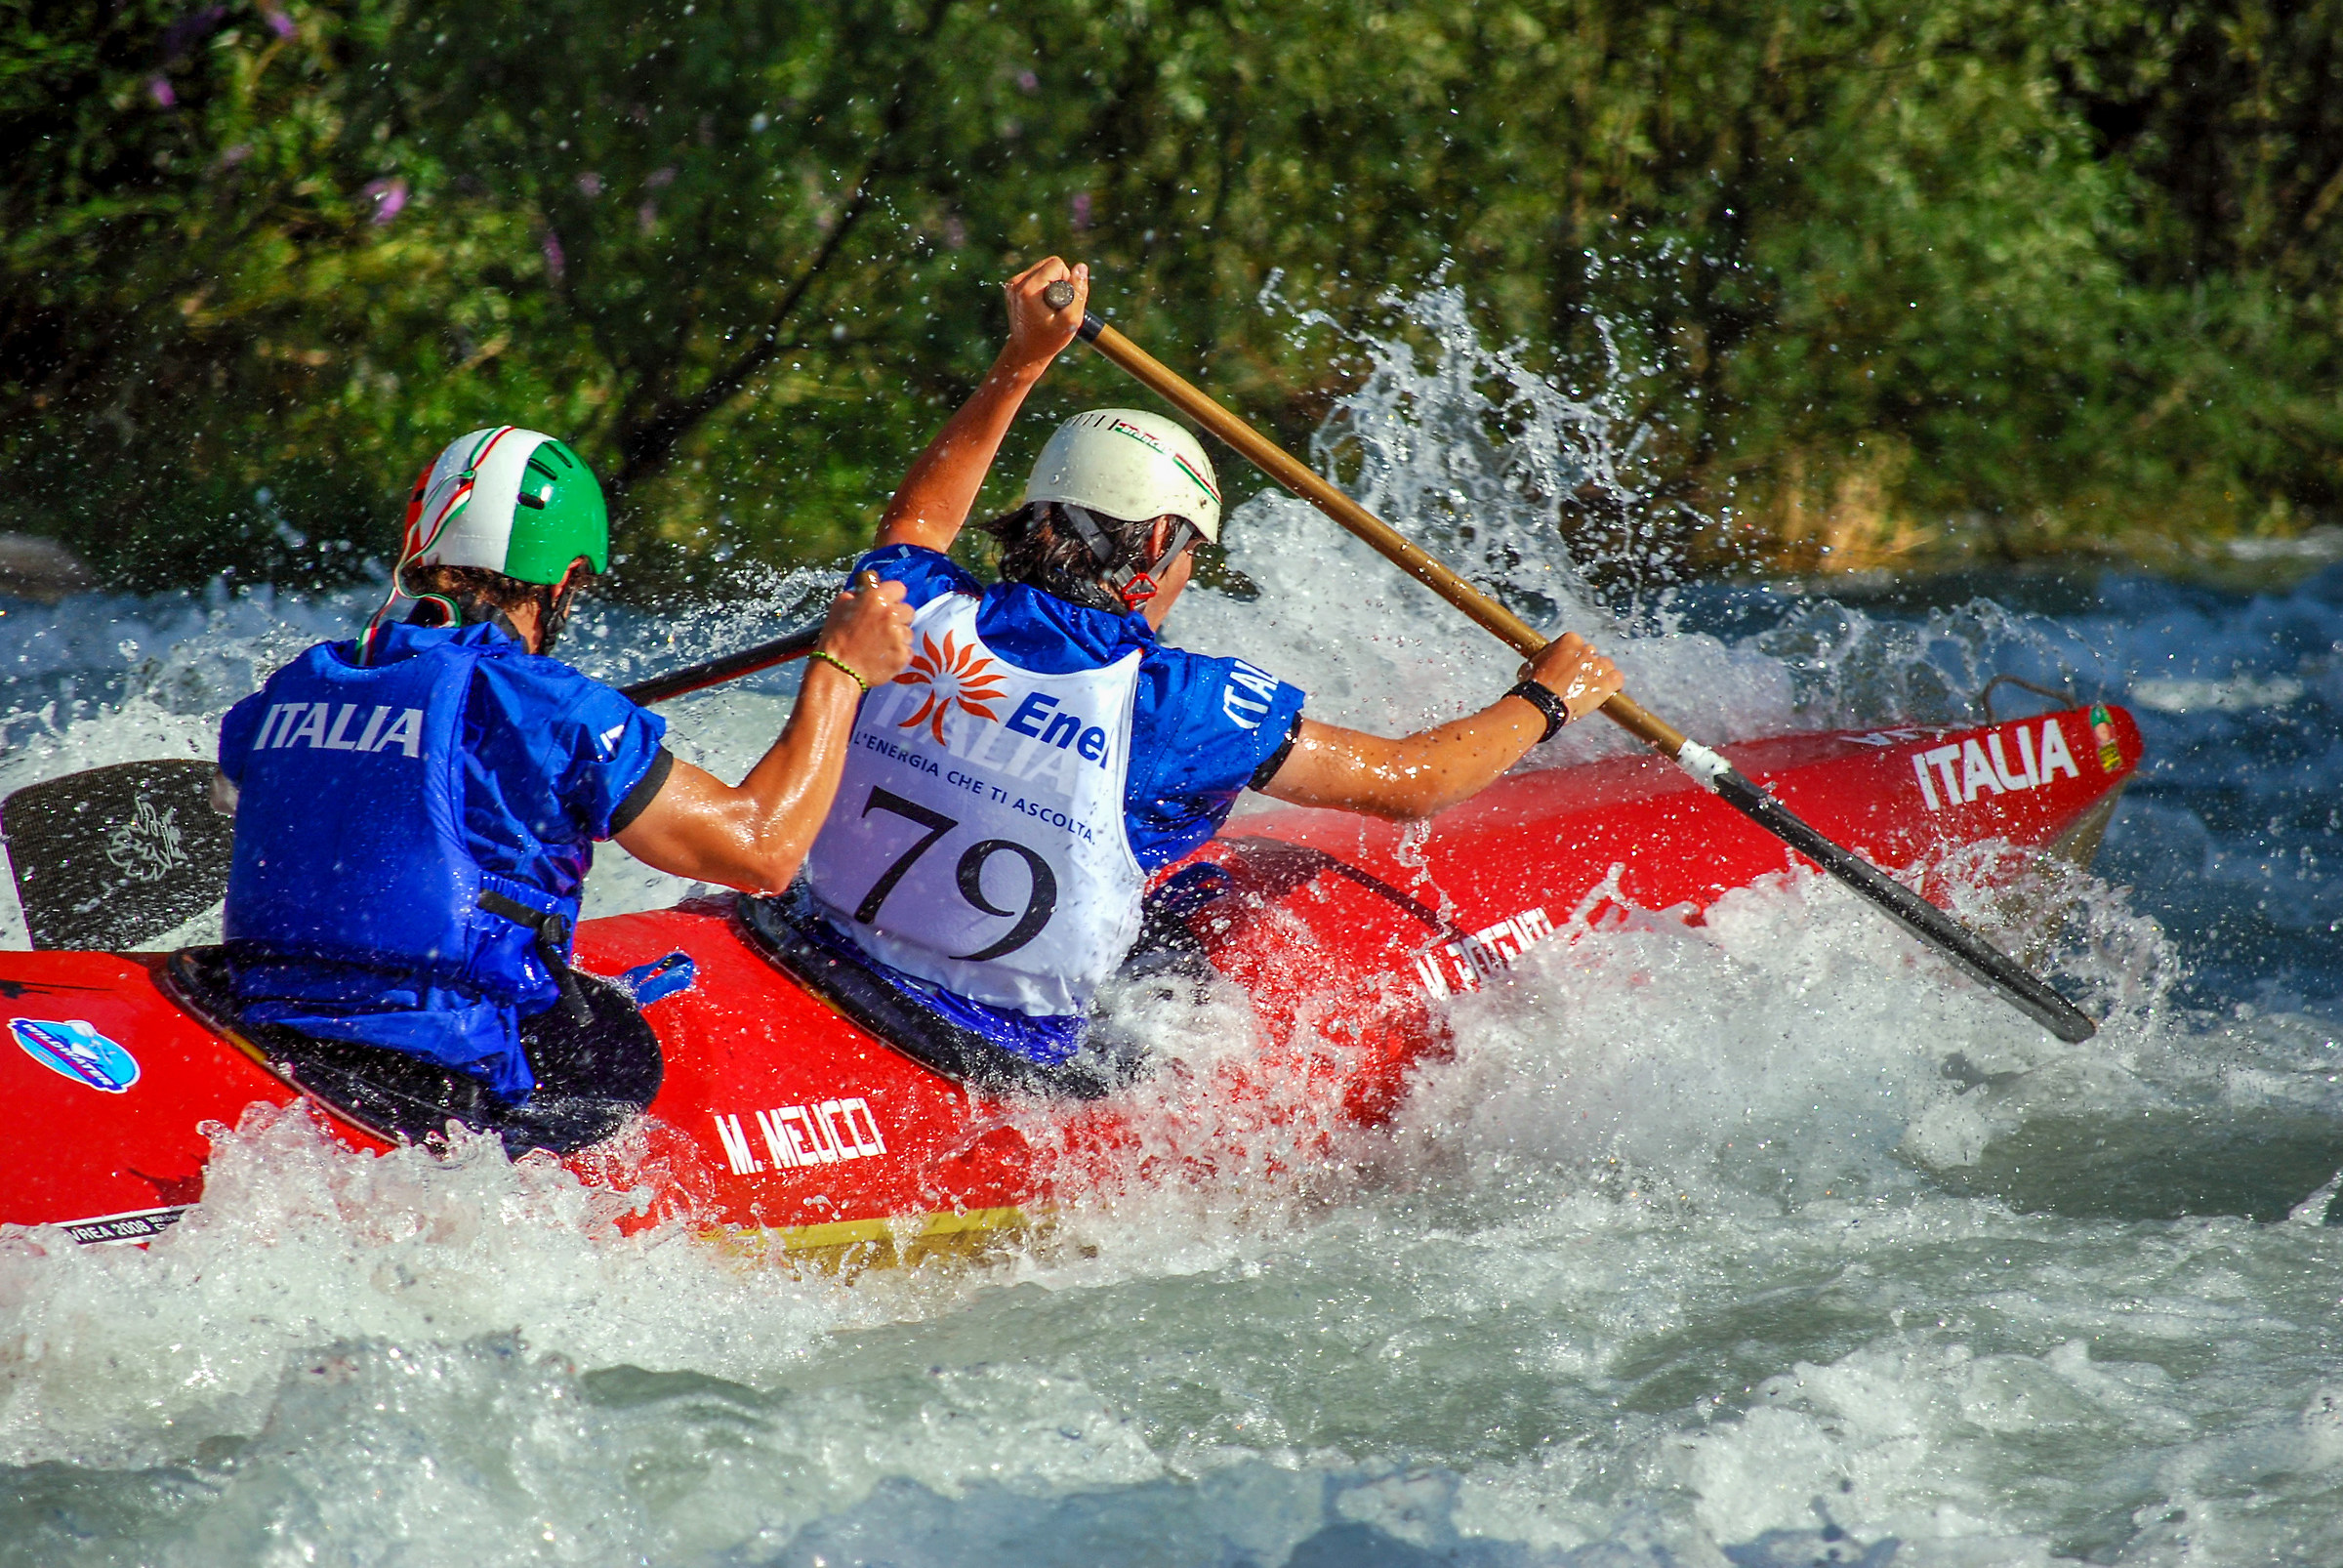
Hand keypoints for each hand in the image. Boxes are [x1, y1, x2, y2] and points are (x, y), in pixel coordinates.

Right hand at [816, 573, 912, 688]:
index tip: (889, 604)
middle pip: (908, 610)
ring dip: (898, 637)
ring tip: (880, 644)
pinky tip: (883, 656)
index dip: (894, 596)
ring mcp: (899, 635)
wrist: (838, 670)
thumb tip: (869, 586)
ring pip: (908, 631)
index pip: (899, 588)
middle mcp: (890, 614)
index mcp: (876, 599)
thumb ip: (858, 593)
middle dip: (898, 617)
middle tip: (883, 627)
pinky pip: (908, 650)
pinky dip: (898, 653)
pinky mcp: (903, 654)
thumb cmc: (836, 639)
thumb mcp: (840, 606)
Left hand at [1002, 256, 1086, 368]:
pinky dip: (1043, 286)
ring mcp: (1012, 284)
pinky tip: (1042, 304)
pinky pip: (1036, 275)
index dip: (1067, 281)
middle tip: (1056, 306)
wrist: (1026, 352)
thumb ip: (1079, 292)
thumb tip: (1081, 267)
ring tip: (1049, 306)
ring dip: (1052, 283)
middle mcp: (1016, 283)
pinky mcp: (1012, 286)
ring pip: (1043, 268)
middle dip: (1059, 281)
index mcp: (1028, 289)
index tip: (1061, 303)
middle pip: (1049, 264)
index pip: (1057, 264)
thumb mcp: (1071, 319)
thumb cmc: (1049, 339)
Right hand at [1522, 632, 1622, 723]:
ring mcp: (1599, 666)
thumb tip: (1541, 662)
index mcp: (1570, 640)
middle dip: (1584, 665)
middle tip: (1573, 680)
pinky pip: (1617, 679)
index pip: (1575, 644)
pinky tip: (1605, 691)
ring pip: (1606, 665)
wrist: (1542, 703)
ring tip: (1587, 687)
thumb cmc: (1533, 685)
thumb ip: (1543, 659)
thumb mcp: (1531, 664)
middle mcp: (1587, 649)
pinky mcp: (1608, 683)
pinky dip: (1613, 684)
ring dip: (1599, 674)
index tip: (1564, 667)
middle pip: (1590, 654)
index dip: (1569, 656)